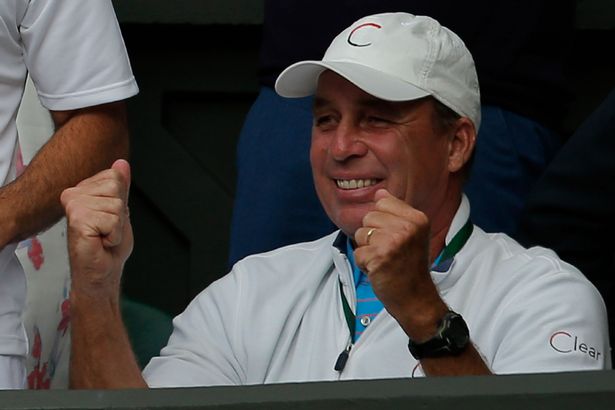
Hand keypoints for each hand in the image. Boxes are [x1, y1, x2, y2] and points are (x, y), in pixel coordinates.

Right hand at [61, 159, 132, 300]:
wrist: (102, 272)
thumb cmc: (108, 246)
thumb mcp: (119, 211)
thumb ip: (120, 187)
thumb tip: (121, 163)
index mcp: (82, 189)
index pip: (115, 176)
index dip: (121, 202)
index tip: (110, 219)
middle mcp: (73, 194)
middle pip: (116, 187)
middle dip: (120, 214)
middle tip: (106, 230)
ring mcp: (74, 206)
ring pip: (116, 204)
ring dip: (117, 226)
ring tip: (103, 237)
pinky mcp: (77, 220)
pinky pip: (113, 220)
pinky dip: (114, 235)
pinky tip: (100, 242)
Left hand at [353, 189, 446, 338]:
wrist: (416, 297)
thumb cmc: (410, 266)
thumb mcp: (411, 233)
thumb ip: (395, 212)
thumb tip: (379, 193)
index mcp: (417, 218)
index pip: (382, 201)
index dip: (381, 220)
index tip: (395, 238)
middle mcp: (407, 228)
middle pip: (368, 217)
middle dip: (372, 236)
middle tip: (389, 252)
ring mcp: (393, 242)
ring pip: (360, 234)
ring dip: (367, 250)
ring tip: (384, 260)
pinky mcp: (379, 257)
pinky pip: (357, 252)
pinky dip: (364, 264)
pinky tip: (379, 270)